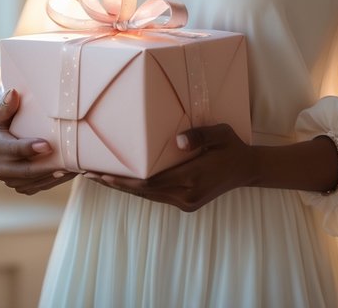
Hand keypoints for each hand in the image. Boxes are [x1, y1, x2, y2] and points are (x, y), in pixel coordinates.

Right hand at [0, 89, 75, 194]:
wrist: (1, 143)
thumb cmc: (4, 123)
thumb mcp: (1, 114)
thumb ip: (6, 105)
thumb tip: (13, 93)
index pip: (12, 149)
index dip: (29, 148)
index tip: (47, 145)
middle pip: (25, 171)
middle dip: (46, 168)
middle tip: (66, 162)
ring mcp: (10, 180)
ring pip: (34, 182)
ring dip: (54, 176)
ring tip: (73, 167)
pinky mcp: (21, 187)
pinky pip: (39, 187)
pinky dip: (55, 181)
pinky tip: (70, 173)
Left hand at [86, 124, 255, 211]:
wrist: (247, 170)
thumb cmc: (232, 147)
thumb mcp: (221, 133)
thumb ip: (200, 135)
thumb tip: (177, 140)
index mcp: (193, 178)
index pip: (149, 183)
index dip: (123, 180)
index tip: (101, 173)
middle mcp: (186, 195)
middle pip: (143, 193)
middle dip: (115, 184)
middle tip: (89, 175)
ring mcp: (186, 202)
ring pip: (148, 197)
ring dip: (124, 188)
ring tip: (99, 178)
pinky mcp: (186, 203)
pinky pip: (157, 196)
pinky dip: (138, 190)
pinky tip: (124, 181)